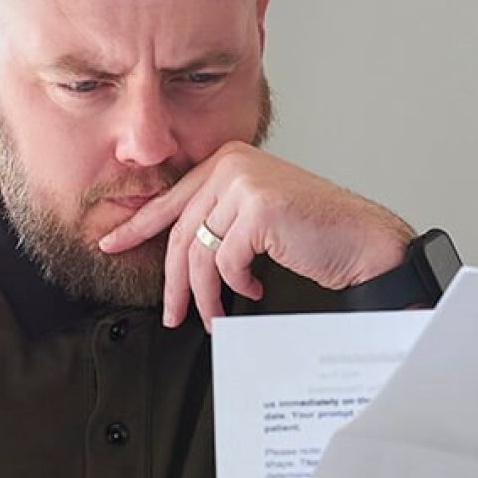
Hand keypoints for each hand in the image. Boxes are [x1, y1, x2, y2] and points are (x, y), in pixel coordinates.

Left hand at [97, 142, 413, 330]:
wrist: (364, 241)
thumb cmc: (315, 233)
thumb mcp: (254, 217)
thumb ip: (218, 219)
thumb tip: (177, 252)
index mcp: (227, 160)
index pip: (171, 200)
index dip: (138, 227)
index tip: (112, 244)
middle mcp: (231, 165)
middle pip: (182, 233)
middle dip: (174, 282)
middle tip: (172, 313)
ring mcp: (244, 184)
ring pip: (201, 253)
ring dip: (205, 294)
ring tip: (213, 316)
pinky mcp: (257, 209)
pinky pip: (225, 262)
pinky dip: (236, 286)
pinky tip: (252, 291)